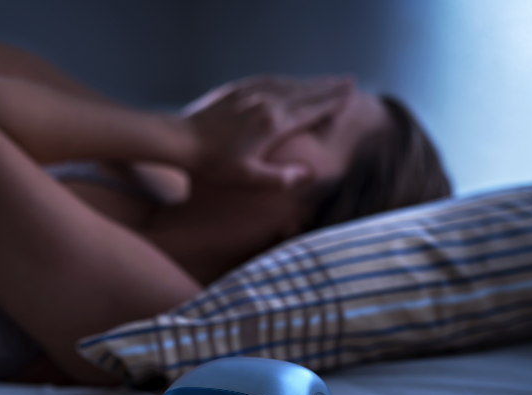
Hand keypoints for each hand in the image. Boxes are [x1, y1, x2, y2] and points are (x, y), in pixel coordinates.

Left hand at [183, 75, 353, 187]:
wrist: (181, 140)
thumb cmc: (213, 164)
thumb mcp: (247, 179)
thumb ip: (279, 178)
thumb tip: (307, 175)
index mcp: (274, 124)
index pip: (312, 111)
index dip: (332, 103)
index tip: (350, 96)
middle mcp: (267, 102)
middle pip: (306, 92)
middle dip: (328, 87)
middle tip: (348, 81)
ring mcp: (251, 93)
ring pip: (289, 83)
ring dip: (310, 81)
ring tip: (327, 79)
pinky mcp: (236, 89)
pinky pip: (269, 80)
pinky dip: (286, 79)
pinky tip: (290, 80)